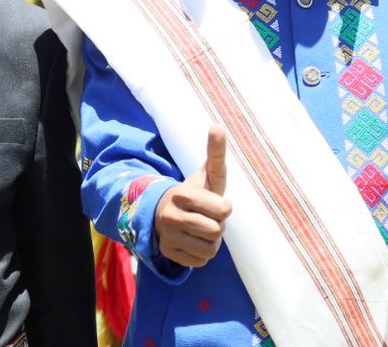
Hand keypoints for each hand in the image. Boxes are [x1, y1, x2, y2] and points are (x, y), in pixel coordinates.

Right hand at [153, 127, 231, 267]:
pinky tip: (190, 242)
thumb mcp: (206, 175)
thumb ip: (215, 152)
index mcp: (182, 194)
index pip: (224, 210)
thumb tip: (217, 125)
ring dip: (210, 242)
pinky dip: (200, 254)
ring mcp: (168, 235)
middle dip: (216, 226)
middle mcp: (170, 215)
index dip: (223, 208)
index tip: (213, 203)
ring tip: (198, 230)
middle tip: (205, 218)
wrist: (164, 213)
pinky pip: (200, 261)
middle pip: (217, 231)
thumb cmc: (194, 194)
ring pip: (210, 249)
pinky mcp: (168, 253)